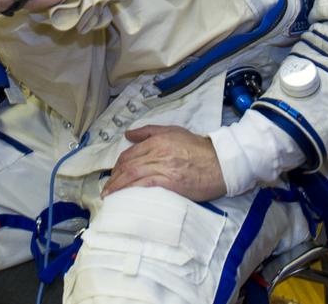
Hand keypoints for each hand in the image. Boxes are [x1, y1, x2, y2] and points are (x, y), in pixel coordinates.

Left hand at [101, 125, 225, 202]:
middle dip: (114, 178)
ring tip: (108, 195)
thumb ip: (149, 131)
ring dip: (117, 186)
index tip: (113, 175)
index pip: (129, 153)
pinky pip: (144, 186)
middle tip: (107, 188)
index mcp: (157, 140)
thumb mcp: (173, 131)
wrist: (220, 163)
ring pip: (132, 176)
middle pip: (128, 165)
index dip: (117, 166)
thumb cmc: (198, 148)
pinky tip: (123, 197)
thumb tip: (128, 134)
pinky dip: (130, 191)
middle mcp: (157, 152)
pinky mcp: (170, 182)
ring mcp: (163, 168)